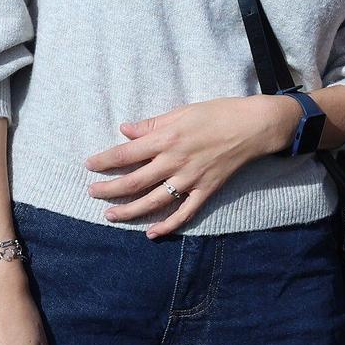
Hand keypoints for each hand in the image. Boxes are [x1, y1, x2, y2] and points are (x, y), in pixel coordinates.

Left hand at [85, 94, 292, 237]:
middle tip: (92, 193)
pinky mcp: (206, 190)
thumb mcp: (183, 111)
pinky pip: (184, 213)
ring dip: (128, 211)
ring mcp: (190, 179)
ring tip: (110, 216)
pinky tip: (151, 233)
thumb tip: (125, 131)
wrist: (255, 126)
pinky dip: (167, 226)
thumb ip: (153, 123)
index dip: (104, 160)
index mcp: (167, 138)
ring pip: (153, 201)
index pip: (126, 153)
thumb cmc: (219, 112)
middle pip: (133, 181)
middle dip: (108, 189)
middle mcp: (175, 161)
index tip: (89, 165)